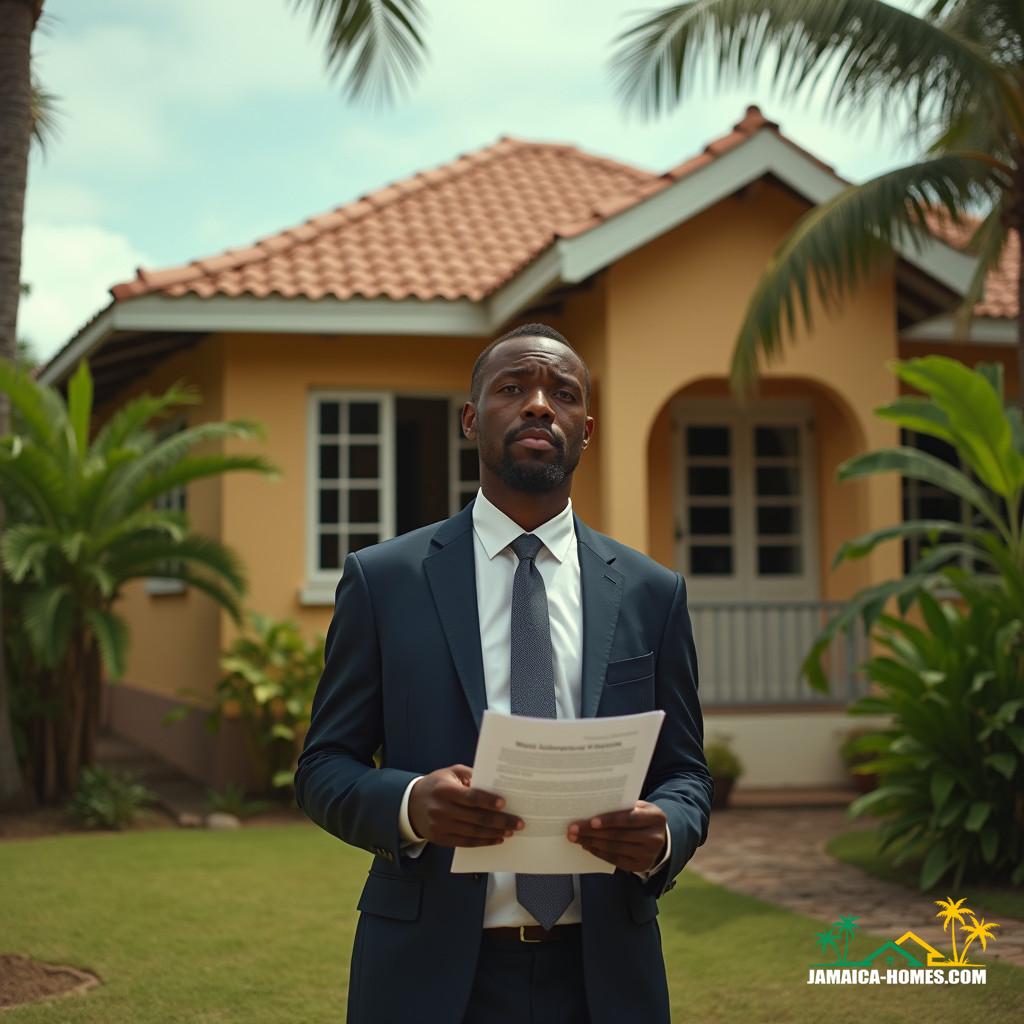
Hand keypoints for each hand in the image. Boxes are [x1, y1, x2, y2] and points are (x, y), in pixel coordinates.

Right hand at [408, 764, 523, 847]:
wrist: (411, 804)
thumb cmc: (437, 785)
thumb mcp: (451, 773)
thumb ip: (472, 776)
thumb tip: (495, 784)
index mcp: (444, 790)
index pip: (470, 797)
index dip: (488, 801)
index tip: (504, 804)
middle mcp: (441, 810)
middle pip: (476, 818)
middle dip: (500, 821)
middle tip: (518, 822)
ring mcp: (440, 827)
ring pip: (473, 833)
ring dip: (495, 833)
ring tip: (510, 831)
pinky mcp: (441, 839)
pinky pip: (466, 843)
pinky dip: (483, 842)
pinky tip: (496, 838)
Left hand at [567, 800, 666, 872]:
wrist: (660, 837)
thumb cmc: (643, 817)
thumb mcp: (640, 807)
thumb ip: (623, 806)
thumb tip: (593, 806)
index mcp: (656, 817)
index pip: (629, 819)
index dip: (610, 820)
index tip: (591, 821)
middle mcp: (655, 838)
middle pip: (619, 835)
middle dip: (593, 832)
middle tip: (573, 829)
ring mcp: (648, 854)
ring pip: (615, 848)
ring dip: (592, 843)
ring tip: (576, 838)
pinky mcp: (640, 866)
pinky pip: (615, 860)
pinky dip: (599, 852)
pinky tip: (587, 846)